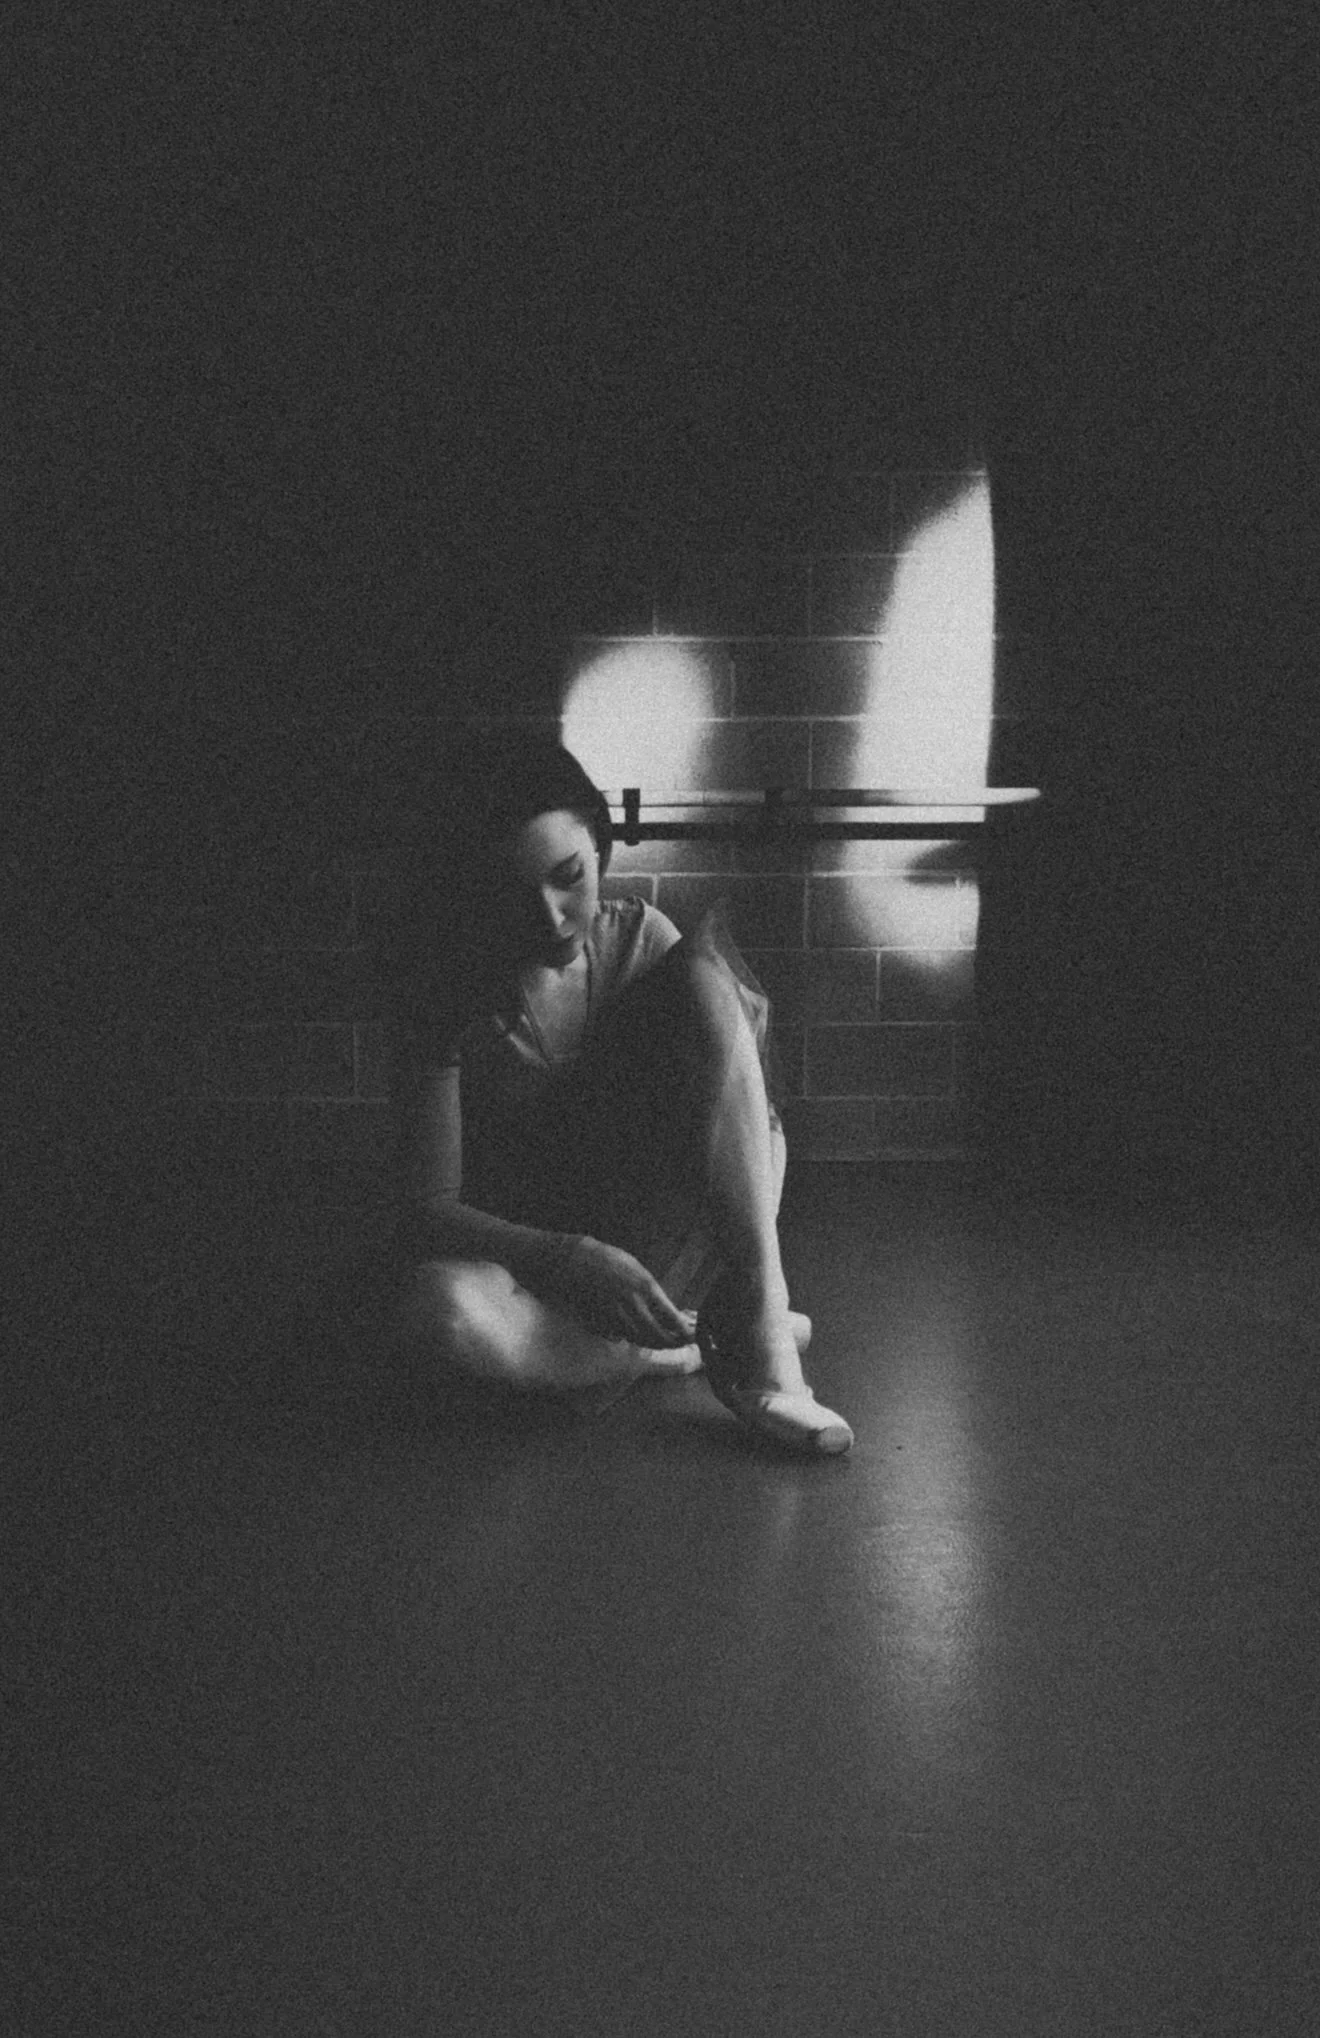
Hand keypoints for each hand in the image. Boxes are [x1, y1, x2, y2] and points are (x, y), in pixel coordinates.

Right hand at [557, 1238, 696, 1347]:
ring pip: (639, 1340)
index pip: (672, 1318)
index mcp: (645, 1287)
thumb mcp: (638, 1270)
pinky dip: (631, 1338)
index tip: (691, 1335)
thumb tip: (668, 1312)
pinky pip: (620, 1336)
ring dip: (652, 1342)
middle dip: (671, 1342)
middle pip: (657, 1336)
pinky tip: (636, 1333)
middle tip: (678, 1343)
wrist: (575, 1260)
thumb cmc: (609, 1260)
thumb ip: (652, 1292)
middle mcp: (632, 1304)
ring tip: (660, 1341)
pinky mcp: (600, 1323)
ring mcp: (615, 1316)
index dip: (684, 1331)